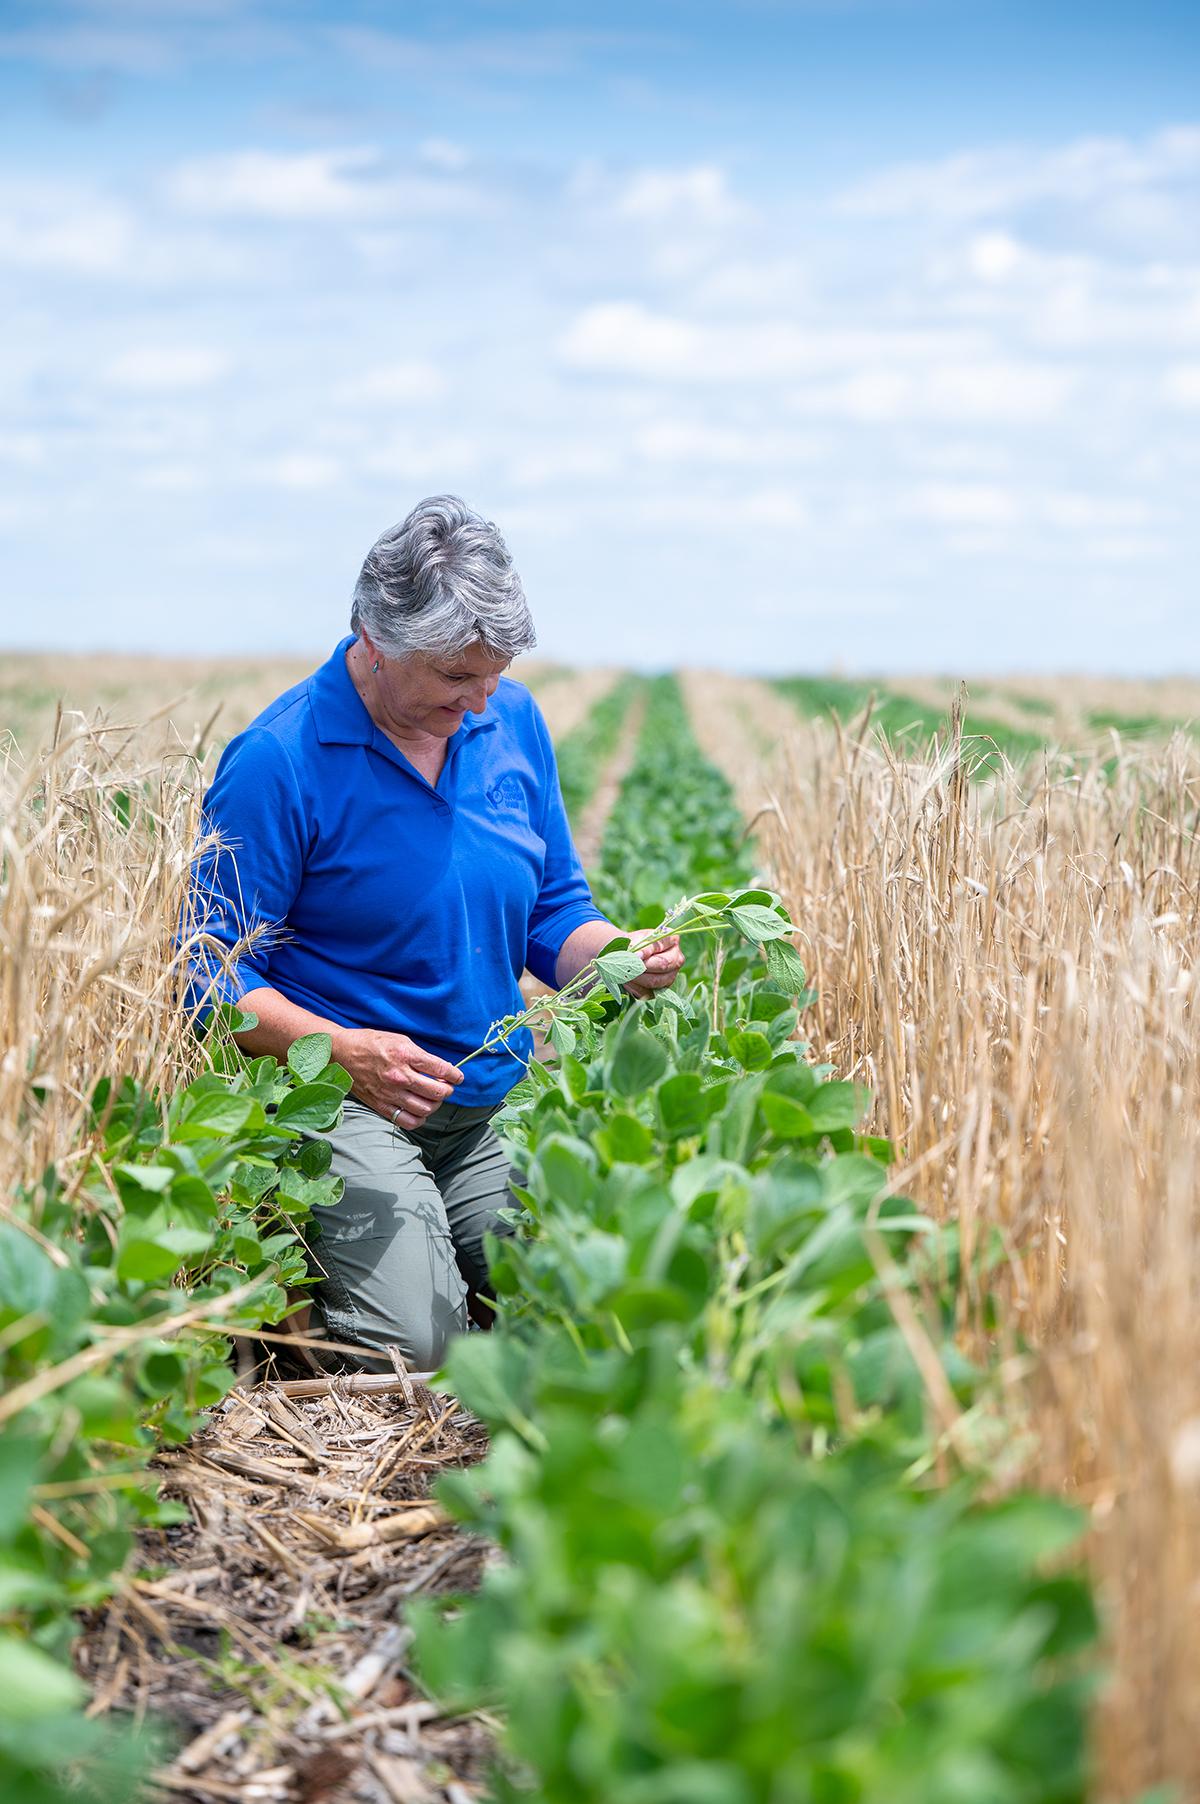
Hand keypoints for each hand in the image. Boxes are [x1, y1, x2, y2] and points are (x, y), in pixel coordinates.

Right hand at [335, 1029, 463, 1128]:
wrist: (342, 1054)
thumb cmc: (371, 1043)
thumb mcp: (399, 1039)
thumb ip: (420, 1055)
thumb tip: (439, 1068)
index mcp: (405, 1055)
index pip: (441, 1069)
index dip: (455, 1074)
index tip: (458, 1077)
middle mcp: (399, 1076)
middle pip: (437, 1092)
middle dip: (447, 1090)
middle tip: (446, 1087)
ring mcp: (390, 1093)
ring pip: (426, 1108)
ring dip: (435, 1104)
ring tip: (433, 1098)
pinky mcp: (382, 1106)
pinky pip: (408, 1121)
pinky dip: (419, 1118)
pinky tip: (420, 1110)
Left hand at [624, 933, 683, 999]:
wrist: (629, 956)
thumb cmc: (633, 944)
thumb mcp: (634, 939)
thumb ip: (637, 946)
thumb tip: (638, 957)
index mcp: (672, 940)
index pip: (660, 945)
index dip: (646, 951)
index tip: (634, 955)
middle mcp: (677, 958)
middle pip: (662, 964)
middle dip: (641, 966)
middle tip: (625, 966)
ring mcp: (671, 976)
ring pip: (655, 980)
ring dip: (636, 978)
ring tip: (623, 973)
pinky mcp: (662, 989)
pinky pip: (649, 992)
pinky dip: (634, 988)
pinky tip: (626, 981)